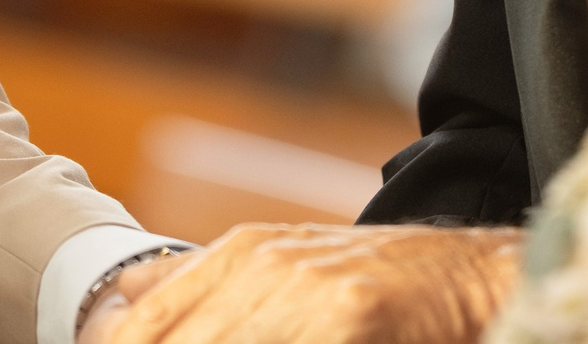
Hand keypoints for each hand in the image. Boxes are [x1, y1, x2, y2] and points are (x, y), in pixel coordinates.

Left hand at [106, 222, 522, 343]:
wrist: (463, 274)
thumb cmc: (367, 281)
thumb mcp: (279, 264)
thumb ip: (202, 282)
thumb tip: (124, 294)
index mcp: (238, 252)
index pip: (142, 324)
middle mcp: (263, 264)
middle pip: (177, 341)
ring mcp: (304, 291)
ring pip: (227, 342)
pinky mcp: (348, 315)